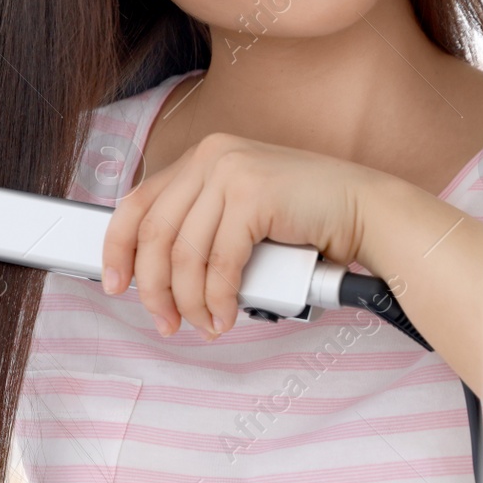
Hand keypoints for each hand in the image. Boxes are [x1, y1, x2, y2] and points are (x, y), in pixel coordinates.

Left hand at [101, 132, 381, 339]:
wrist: (367, 211)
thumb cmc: (306, 221)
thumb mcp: (239, 216)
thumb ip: (200, 230)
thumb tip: (155, 277)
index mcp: (201, 158)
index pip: (137, 204)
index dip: (119, 250)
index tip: (115, 285)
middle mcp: (211, 157)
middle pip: (155, 236)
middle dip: (155, 290)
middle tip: (166, 321)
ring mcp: (231, 172)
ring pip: (184, 256)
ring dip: (191, 303)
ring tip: (203, 325)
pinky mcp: (254, 196)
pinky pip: (219, 264)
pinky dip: (219, 299)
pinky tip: (225, 316)